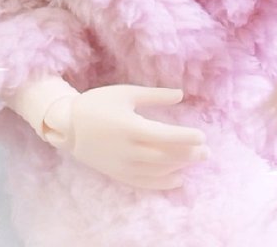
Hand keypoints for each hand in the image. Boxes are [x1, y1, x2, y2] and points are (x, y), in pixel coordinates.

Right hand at [46, 85, 208, 190]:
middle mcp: (128, 150)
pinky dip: (163, 183)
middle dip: (188, 155)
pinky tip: (178, 179)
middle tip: (206, 151)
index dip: (185, 137)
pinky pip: (145, 182)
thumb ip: (155, 96)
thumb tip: (180, 95)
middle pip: (165, 156)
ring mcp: (123, 165)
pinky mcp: (118, 174)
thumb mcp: (127, 93)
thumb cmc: (99, 104)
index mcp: (131, 127)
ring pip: (157, 171)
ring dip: (179, 167)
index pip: (165, 136)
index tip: (202, 136)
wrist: (70, 126)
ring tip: (196, 160)